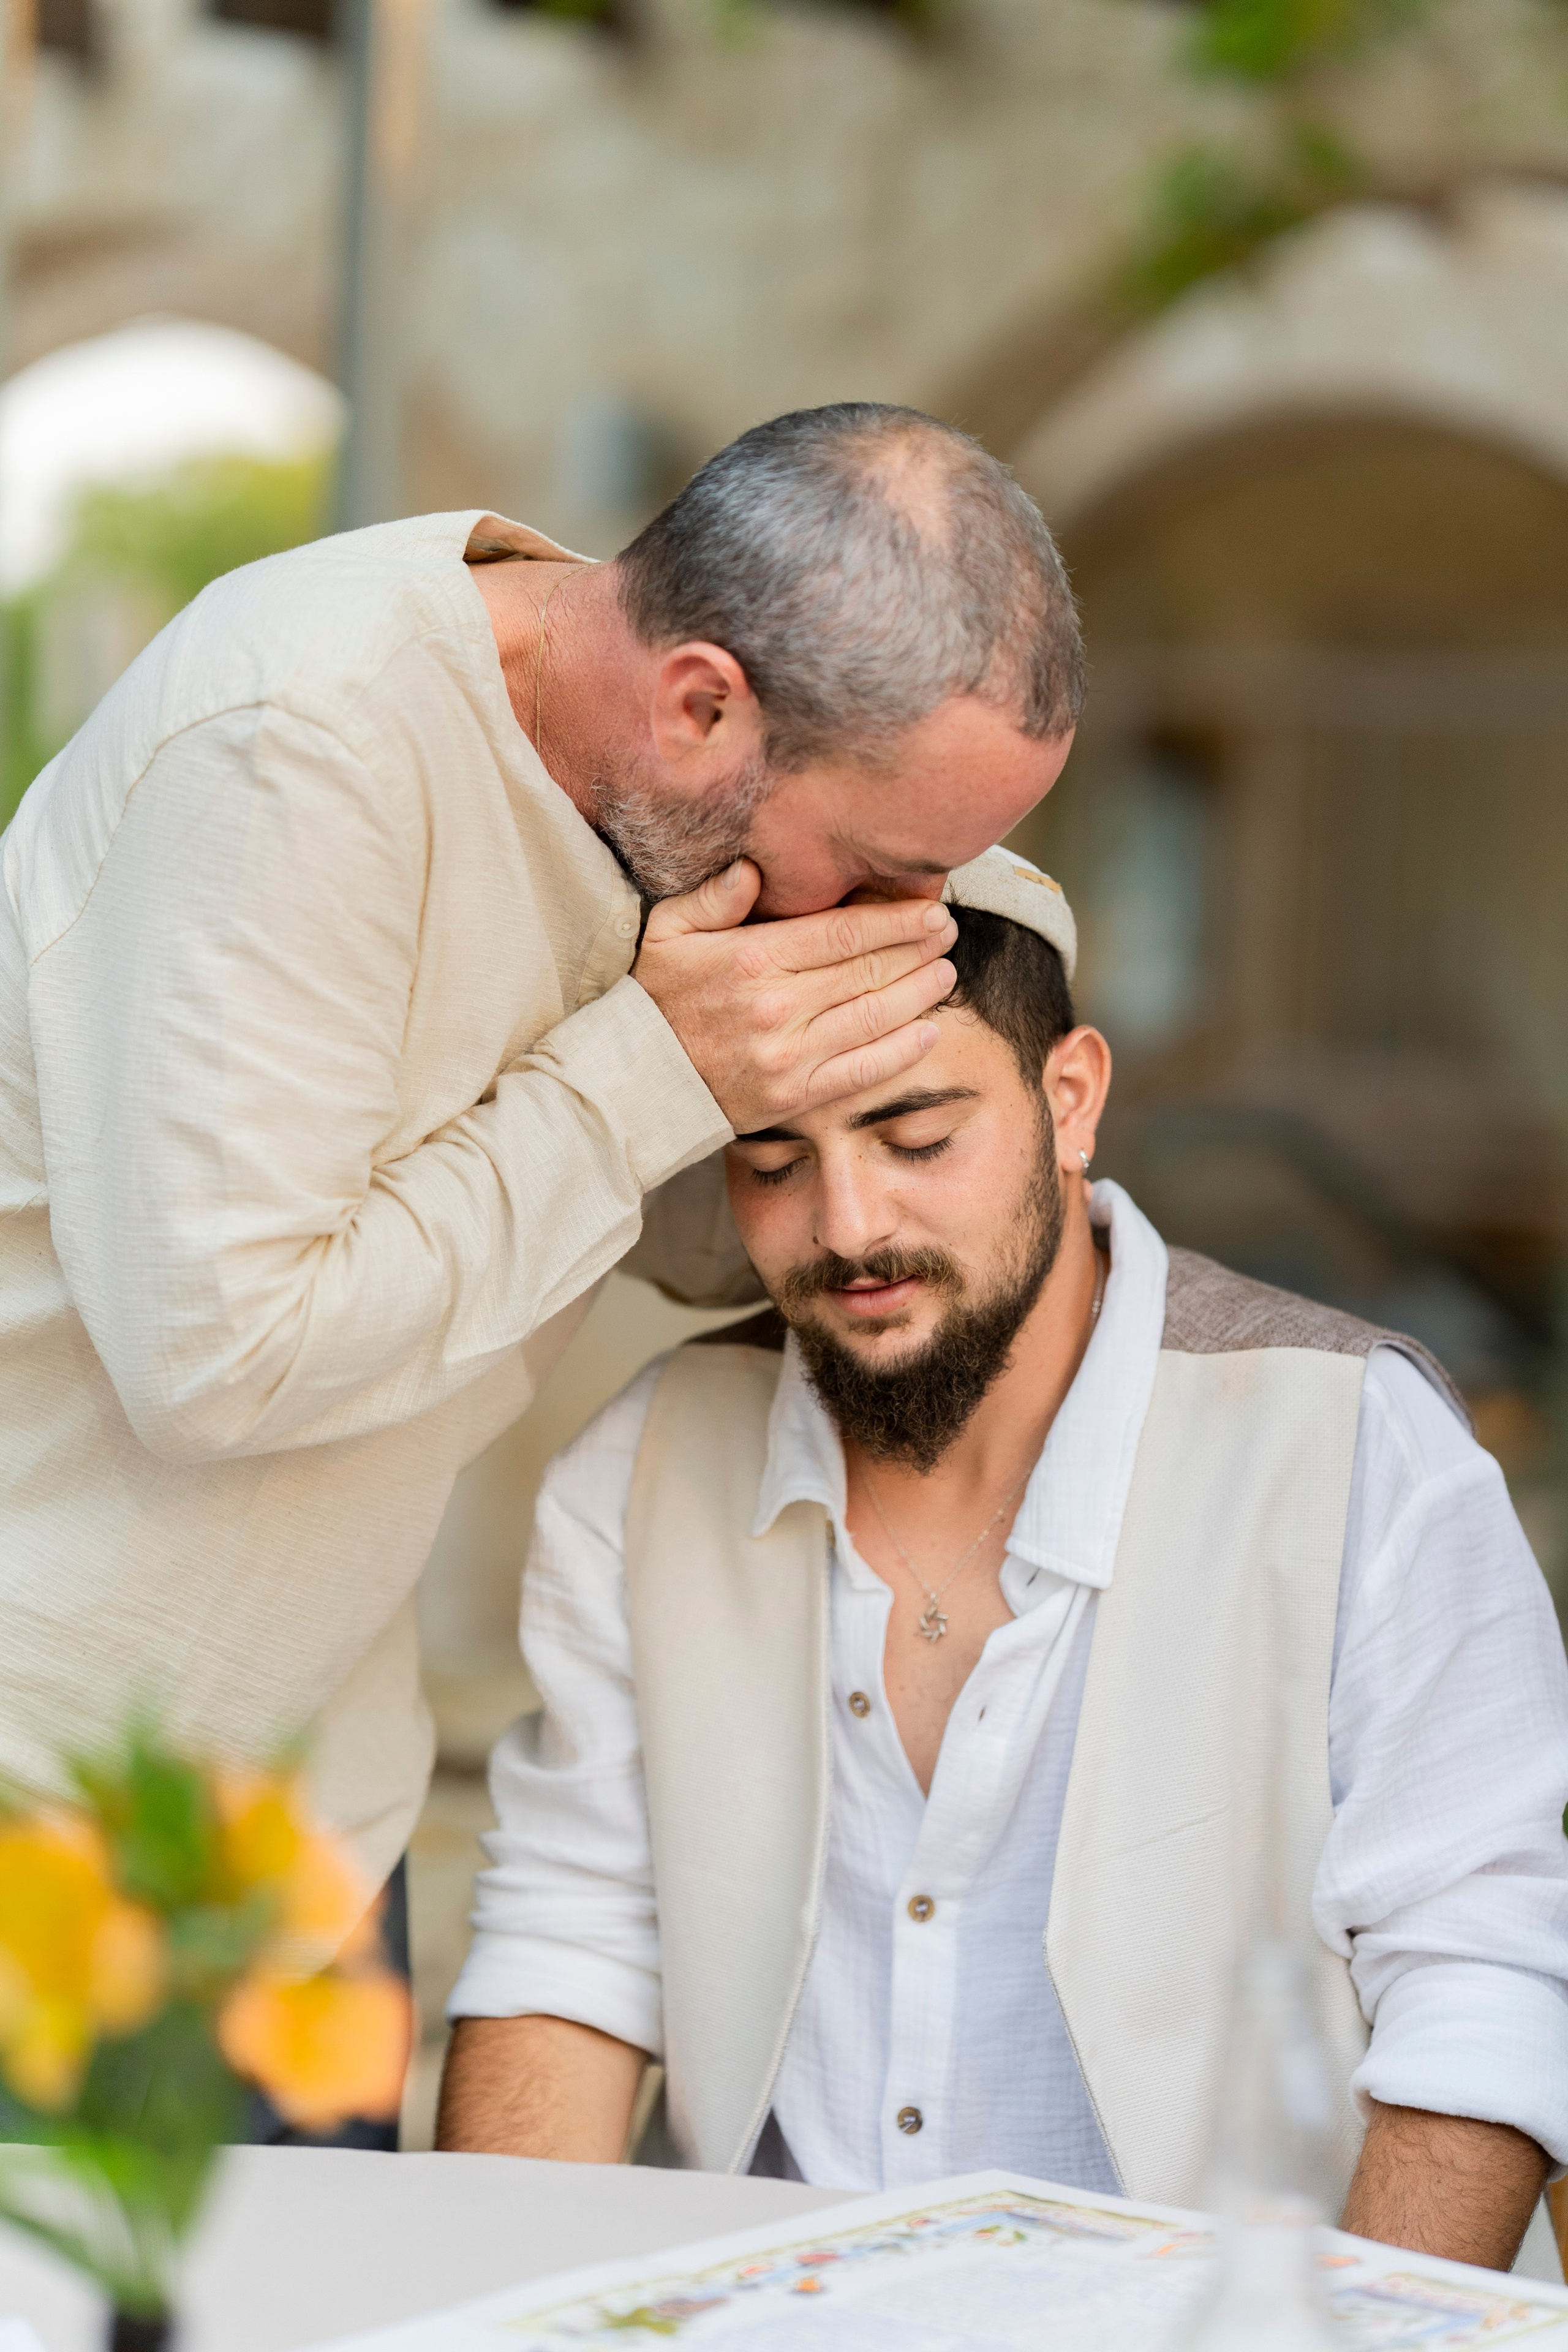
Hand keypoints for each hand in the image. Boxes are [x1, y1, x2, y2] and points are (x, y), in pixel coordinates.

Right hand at [633, 860, 957, 1132]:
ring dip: (919, 994)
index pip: (843, 932)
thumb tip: (754, 869)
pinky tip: (928, 1031)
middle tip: (947, 934)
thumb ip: (712, 897)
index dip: (896, 921)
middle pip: (868, 971)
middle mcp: (777, 1007)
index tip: (929, 911)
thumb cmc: (653, 999)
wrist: (635, 1080)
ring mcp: (789, 1055)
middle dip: (918, 950)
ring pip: (874, 1018)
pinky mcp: (794, 1096)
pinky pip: (862, 1071)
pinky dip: (902, 1051)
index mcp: (752, 959)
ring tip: (945, 974)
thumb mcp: (667, 932)